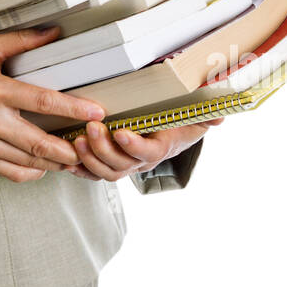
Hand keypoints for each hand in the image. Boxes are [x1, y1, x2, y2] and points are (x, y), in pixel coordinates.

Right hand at [0, 26, 107, 183]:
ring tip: (75, 159)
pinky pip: (11, 172)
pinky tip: (45, 166)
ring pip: (28, 161)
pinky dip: (32, 173)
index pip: (42, 101)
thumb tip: (53, 32)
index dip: (72, 108)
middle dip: (68, 148)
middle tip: (89, 146)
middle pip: (38, 141)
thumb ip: (21, 41)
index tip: (95, 111)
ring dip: (55, 163)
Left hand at [67, 118, 223, 180]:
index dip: (135, 146)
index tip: (121, 133)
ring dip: (89, 157)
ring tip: (76, 138)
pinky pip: (93, 174)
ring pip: (105, 171)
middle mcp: (141, 162)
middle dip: (104, 148)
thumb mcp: (197, 115)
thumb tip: (220, 114)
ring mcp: (125, 165)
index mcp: (161, 148)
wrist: (171, 134)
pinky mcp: (109, 165)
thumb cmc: (179, 121)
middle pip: (121, 165)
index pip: (149, 152)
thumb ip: (207, 113)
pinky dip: (80, 169)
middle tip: (91, 128)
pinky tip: (67, 159)